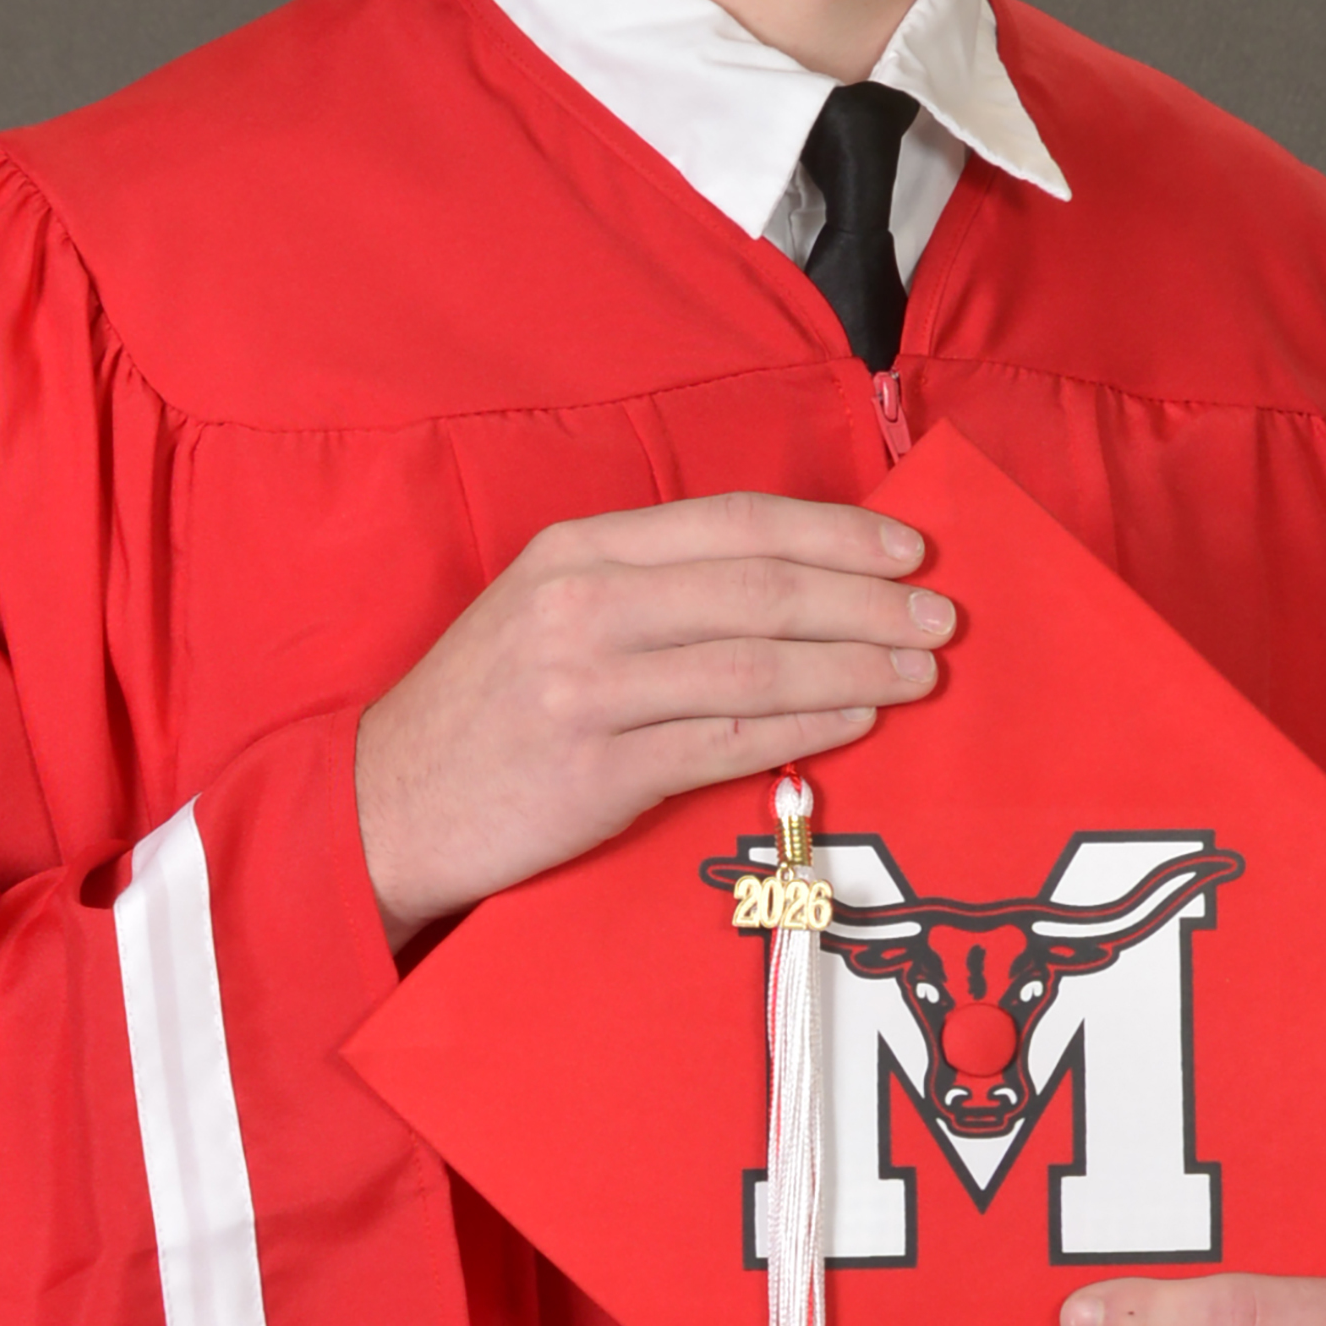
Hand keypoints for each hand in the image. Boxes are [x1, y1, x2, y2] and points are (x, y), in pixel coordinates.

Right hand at [355, 491, 954, 946]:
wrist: (385, 802)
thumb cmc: (484, 703)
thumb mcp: (547, 605)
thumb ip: (651, 583)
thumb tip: (792, 577)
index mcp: (577, 548)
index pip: (734, 523)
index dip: (833, 529)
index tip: (907, 545)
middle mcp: (582, 606)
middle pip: (760, 589)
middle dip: (867, 599)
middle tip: (941, 614)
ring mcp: (588, 689)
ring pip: (756, 667)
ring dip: (855, 666)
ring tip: (920, 670)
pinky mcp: (597, 771)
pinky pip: (728, 744)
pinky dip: (805, 728)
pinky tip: (857, 718)